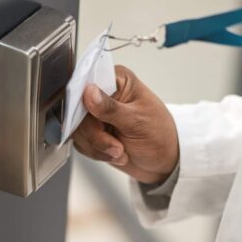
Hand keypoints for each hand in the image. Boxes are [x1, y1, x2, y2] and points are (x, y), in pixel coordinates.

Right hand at [72, 65, 178, 183]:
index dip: (83, 99)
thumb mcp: (138, 121)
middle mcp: (105, 94)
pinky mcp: (93, 131)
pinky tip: (114, 154)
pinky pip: (80, 142)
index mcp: (118, 80)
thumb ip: (111, 108)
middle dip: (95, 134)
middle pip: (79, 109)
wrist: (163, 160)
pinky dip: (96, 152)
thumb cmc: (159, 135)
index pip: (89, 81)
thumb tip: (89, 92)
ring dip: (97, 146)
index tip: (89, 116)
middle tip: (115, 147)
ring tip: (120, 152)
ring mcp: (97, 114)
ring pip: (77, 128)